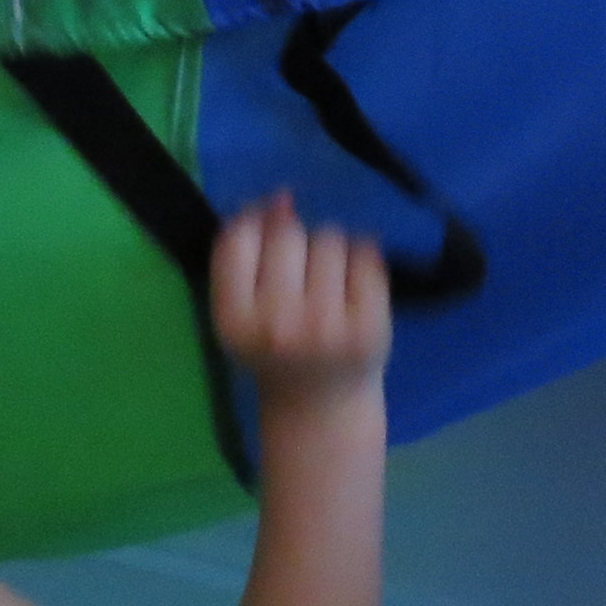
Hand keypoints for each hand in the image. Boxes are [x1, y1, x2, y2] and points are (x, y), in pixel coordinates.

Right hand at [209, 195, 388, 411]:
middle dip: (295, 241)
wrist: (320, 409)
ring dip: (330, 250)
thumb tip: (281, 196)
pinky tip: (353, 290)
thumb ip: (245, 254)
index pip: (237, 239)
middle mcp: (278, 326)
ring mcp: (328, 327)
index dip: (254, 225)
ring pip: (330, 238)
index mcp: (234, 321)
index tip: (266, 242)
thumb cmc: (274, 352)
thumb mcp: (241, 312)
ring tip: (327, 286)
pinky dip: (361, 262)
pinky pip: (367, 254)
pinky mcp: (371, 327)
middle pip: (287, 232)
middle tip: (300, 277)